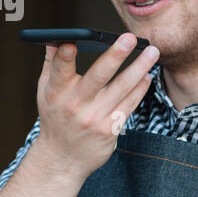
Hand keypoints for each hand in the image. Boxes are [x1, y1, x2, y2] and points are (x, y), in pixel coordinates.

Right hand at [32, 33, 158, 180]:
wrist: (63, 158)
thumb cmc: (55, 118)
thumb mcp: (45, 92)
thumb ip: (51, 64)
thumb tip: (56, 39)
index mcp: (55, 92)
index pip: (59, 71)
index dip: (64, 57)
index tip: (72, 42)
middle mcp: (75, 105)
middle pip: (97, 77)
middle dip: (115, 56)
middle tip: (130, 38)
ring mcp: (94, 118)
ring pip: (121, 89)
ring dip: (139, 68)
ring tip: (152, 52)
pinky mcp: (110, 130)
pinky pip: (129, 105)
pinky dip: (140, 89)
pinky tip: (147, 75)